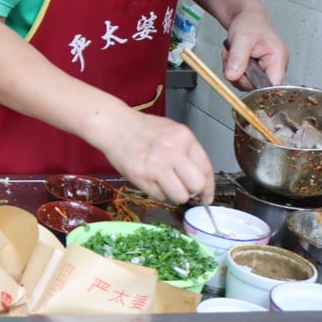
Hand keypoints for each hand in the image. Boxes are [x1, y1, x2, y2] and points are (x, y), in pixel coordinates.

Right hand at [97, 110, 214, 203]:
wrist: (113, 125)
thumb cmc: (142, 129)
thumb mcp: (171, 132)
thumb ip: (187, 152)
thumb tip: (200, 179)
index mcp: (183, 137)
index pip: (206, 168)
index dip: (208, 187)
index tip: (206, 196)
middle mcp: (172, 151)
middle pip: (196, 185)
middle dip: (192, 190)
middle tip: (184, 187)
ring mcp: (155, 164)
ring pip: (180, 196)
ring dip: (174, 194)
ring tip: (164, 182)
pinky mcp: (140, 176)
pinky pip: (159, 195)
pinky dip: (157, 191)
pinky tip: (150, 178)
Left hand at [222, 11, 287, 89]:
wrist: (245, 17)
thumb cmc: (250, 22)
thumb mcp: (242, 38)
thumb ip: (238, 58)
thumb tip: (233, 76)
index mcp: (279, 59)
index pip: (273, 86)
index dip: (257, 87)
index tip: (241, 77)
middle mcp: (274, 67)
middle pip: (257, 87)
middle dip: (239, 75)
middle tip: (231, 59)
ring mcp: (265, 69)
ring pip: (246, 83)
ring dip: (233, 71)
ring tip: (231, 54)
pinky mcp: (256, 70)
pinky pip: (242, 78)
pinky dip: (232, 70)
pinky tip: (232, 58)